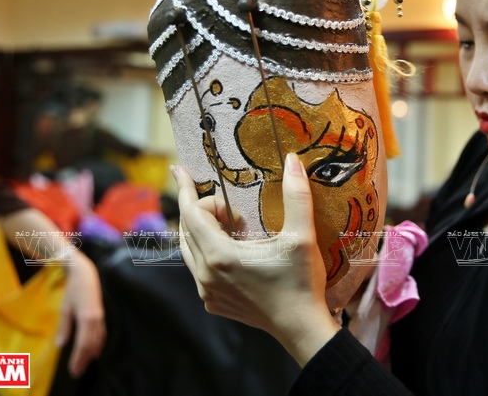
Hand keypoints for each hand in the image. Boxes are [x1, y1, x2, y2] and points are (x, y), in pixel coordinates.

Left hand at [57, 250, 106, 376]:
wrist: (86, 275)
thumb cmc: (73, 290)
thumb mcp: (65, 309)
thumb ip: (64, 328)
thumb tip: (60, 345)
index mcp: (86, 319)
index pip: (82, 344)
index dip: (78, 359)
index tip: (72, 370)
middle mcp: (96, 320)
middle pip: (91, 345)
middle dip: (84, 360)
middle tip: (77, 372)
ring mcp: (101, 318)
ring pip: (97, 341)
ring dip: (91, 354)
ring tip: (84, 365)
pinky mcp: (102, 315)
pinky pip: (101, 334)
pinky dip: (98, 345)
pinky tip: (95, 351)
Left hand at [175, 153, 340, 364]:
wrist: (300, 328)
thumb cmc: (301, 283)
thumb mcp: (302, 237)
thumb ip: (296, 196)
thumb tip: (293, 160)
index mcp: (220, 255)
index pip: (191, 214)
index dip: (192, 191)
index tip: (191, 173)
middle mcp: (205, 274)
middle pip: (185, 229)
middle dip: (196, 205)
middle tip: (211, 191)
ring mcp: (206, 291)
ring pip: (189, 249)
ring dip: (201, 228)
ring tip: (225, 218)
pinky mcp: (212, 302)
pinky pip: (199, 268)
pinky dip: (207, 249)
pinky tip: (230, 246)